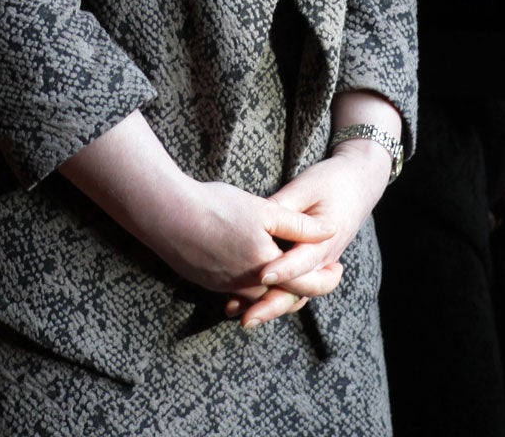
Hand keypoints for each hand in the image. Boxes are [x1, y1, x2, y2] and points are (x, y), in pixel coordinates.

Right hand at [142, 179, 337, 298]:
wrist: (166, 215)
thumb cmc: (217, 208)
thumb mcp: (264, 210)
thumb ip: (300, 225)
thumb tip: (331, 230)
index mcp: (267, 269)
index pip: (307, 286)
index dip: (326, 280)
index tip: (338, 269)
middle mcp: (247, 287)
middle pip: (285, 296)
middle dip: (304, 287)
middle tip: (319, 274)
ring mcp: (225, 288)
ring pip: (261, 297)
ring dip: (278, 289)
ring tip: (290, 272)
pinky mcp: (208, 283)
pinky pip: (238, 294)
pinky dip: (253, 288)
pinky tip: (255, 270)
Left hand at [223, 143, 391, 327]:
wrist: (358, 184)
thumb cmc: (331, 181)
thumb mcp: (306, 186)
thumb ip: (284, 207)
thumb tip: (256, 219)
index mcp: (326, 239)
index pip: (303, 260)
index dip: (283, 270)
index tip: (262, 276)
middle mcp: (325, 259)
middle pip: (300, 290)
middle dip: (273, 304)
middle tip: (247, 317)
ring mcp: (319, 266)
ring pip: (296, 294)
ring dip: (271, 307)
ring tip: (242, 316)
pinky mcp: (311, 266)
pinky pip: (294, 287)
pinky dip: (274, 297)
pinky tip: (246, 302)